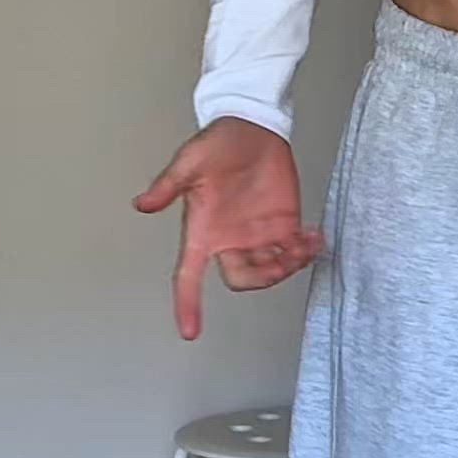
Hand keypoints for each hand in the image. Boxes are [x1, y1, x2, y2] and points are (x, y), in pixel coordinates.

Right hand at [134, 119, 321, 335]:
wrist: (251, 126)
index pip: (188, 276)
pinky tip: (315, 239)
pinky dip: (306, 252)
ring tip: (305, 244)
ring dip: (289, 266)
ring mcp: (257, 235)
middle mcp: (229, 240)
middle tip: (282, 258)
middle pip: (242, 280)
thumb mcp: (189, 163)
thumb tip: (142, 204)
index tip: (189, 330)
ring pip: (271, 271)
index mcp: (203, 232)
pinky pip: (294, 252)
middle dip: (263, 278)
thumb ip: (168, 186)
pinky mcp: (282, 224)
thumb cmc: (216, 144)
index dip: (187, 303)